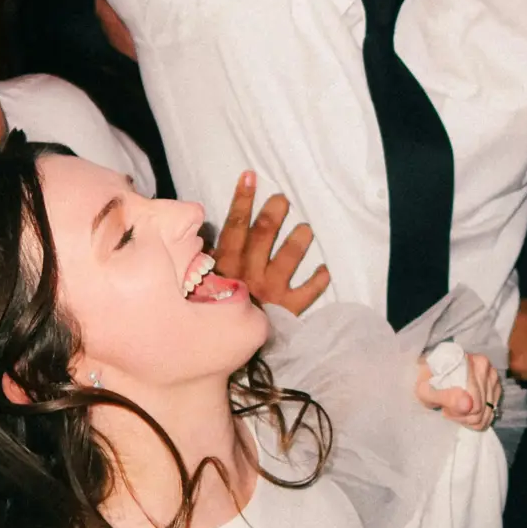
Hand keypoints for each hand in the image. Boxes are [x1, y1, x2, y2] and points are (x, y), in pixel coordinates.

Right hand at [212, 172, 331, 314]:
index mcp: (226, 266)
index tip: (250, 177)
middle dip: (273, 213)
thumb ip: (207, 259)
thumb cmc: (211, 310)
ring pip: (287, 259)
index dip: (242, 200)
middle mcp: (248, 274)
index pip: (235, 227)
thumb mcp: (200, 283)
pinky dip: (318, 282)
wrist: (218, 351)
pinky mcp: (286, 310)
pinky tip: (326, 270)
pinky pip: (306, 294)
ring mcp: (269, 291)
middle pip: (263, 236)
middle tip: (283, 198)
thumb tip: (207, 231)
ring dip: (299, 241)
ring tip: (306, 229)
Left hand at [416, 350, 501, 430]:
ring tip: (455, 408)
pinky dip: (478, 415)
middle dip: (463, 415)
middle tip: (448, 409)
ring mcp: (493, 377)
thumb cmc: (427, 380)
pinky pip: (491, 412)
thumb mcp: (425, 390)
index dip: (459, 413)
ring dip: (470, 416)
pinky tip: (465, 408)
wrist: (432, 371)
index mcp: (470, 364)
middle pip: (482, 410)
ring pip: (487, 412)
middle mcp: (485, 367)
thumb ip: (445, 397)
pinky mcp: (495, 387)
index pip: (475, 404)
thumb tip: (467, 405)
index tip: (444, 409)